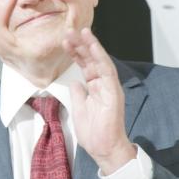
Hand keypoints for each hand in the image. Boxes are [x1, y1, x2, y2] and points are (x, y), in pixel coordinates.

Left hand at [63, 28, 135, 174]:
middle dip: (80, 44)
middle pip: (91, 60)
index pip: (84, 65)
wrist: (103, 149)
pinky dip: (100, 57)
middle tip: (69, 30)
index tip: (64, 41)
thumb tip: (74, 82)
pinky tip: (93, 45)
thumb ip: (78, 93)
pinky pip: (107, 70)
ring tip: (81, 31)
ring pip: (100, 61)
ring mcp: (109, 87)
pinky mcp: (113, 92)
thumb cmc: (93, 132)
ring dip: (90, 45)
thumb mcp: (79, 108)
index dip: (75, 52)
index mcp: (94, 88)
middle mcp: (102, 84)